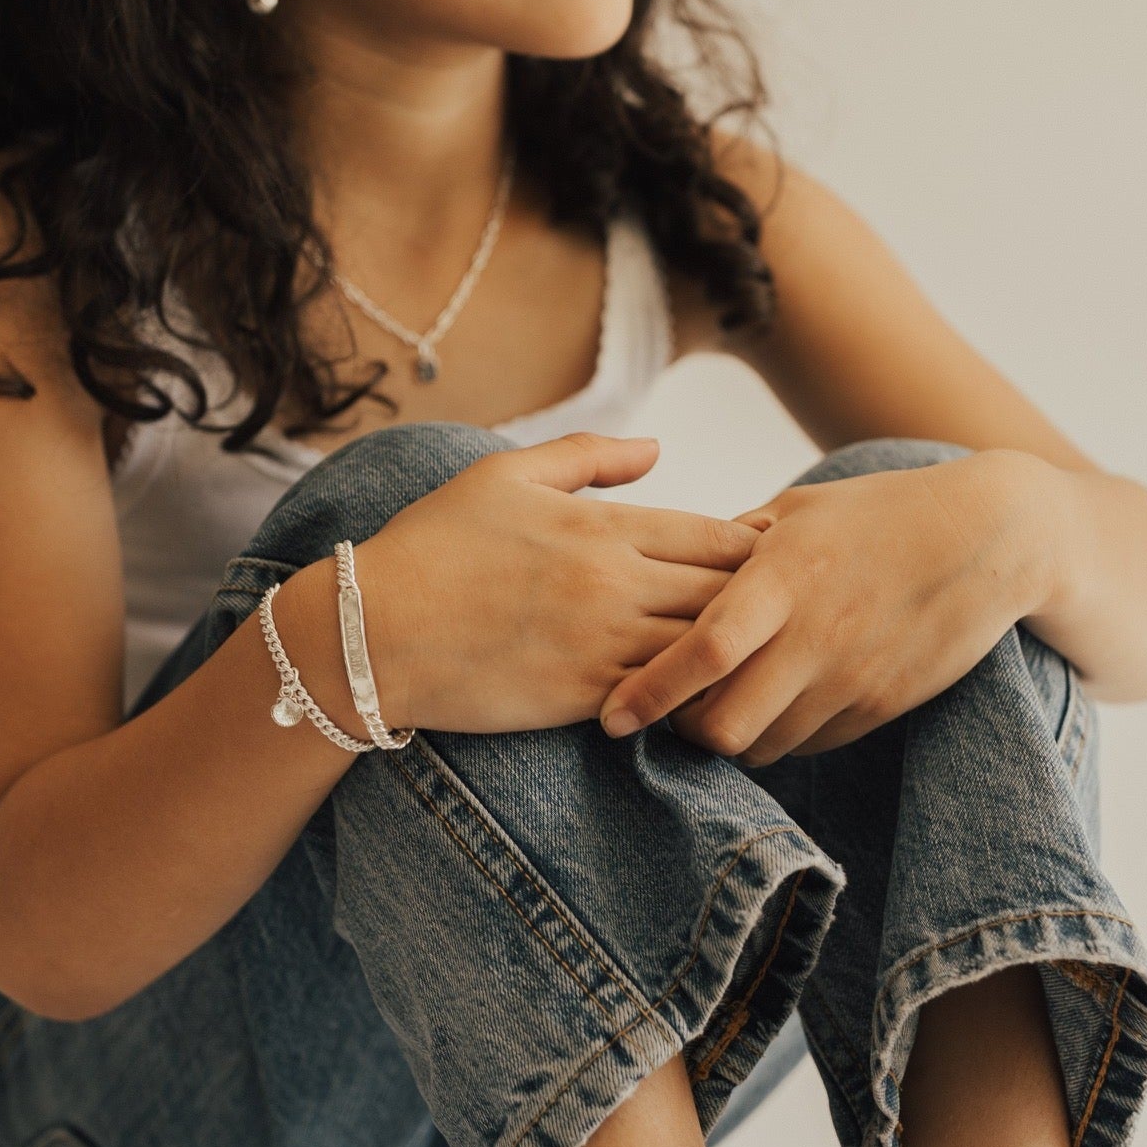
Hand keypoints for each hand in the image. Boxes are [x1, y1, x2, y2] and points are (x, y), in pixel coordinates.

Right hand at [354, 433, 762, 734]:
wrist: (373, 632)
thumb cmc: (433, 546)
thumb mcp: (504, 476)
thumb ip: (587, 457)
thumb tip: (657, 449)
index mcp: (603, 525)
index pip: (718, 536)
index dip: (751, 550)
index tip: (761, 561)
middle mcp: (615, 583)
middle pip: (729, 594)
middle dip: (758, 602)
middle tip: (773, 612)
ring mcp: (604, 644)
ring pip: (708, 650)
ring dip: (732, 653)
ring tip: (749, 657)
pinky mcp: (585, 697)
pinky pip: (666, 697)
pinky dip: (691, 694)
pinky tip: (700, 695)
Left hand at [594, 450, 1053, 765]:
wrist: (991, 538)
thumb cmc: (880, 512)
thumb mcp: (799, 510)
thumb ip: (730, 544)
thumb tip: (662, 566)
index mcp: (783, 578)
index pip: (702, 652)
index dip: (650, 693)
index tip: (612, 717)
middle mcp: (815, 637)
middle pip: (726, 726)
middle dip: (685, 733)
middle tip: (669, 714)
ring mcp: (853, 678)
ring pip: (765, 747)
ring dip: (732, 739)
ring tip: (717, 708)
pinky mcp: (882, 706)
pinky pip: (810, 745)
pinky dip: (779, 737)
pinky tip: (775, 704)